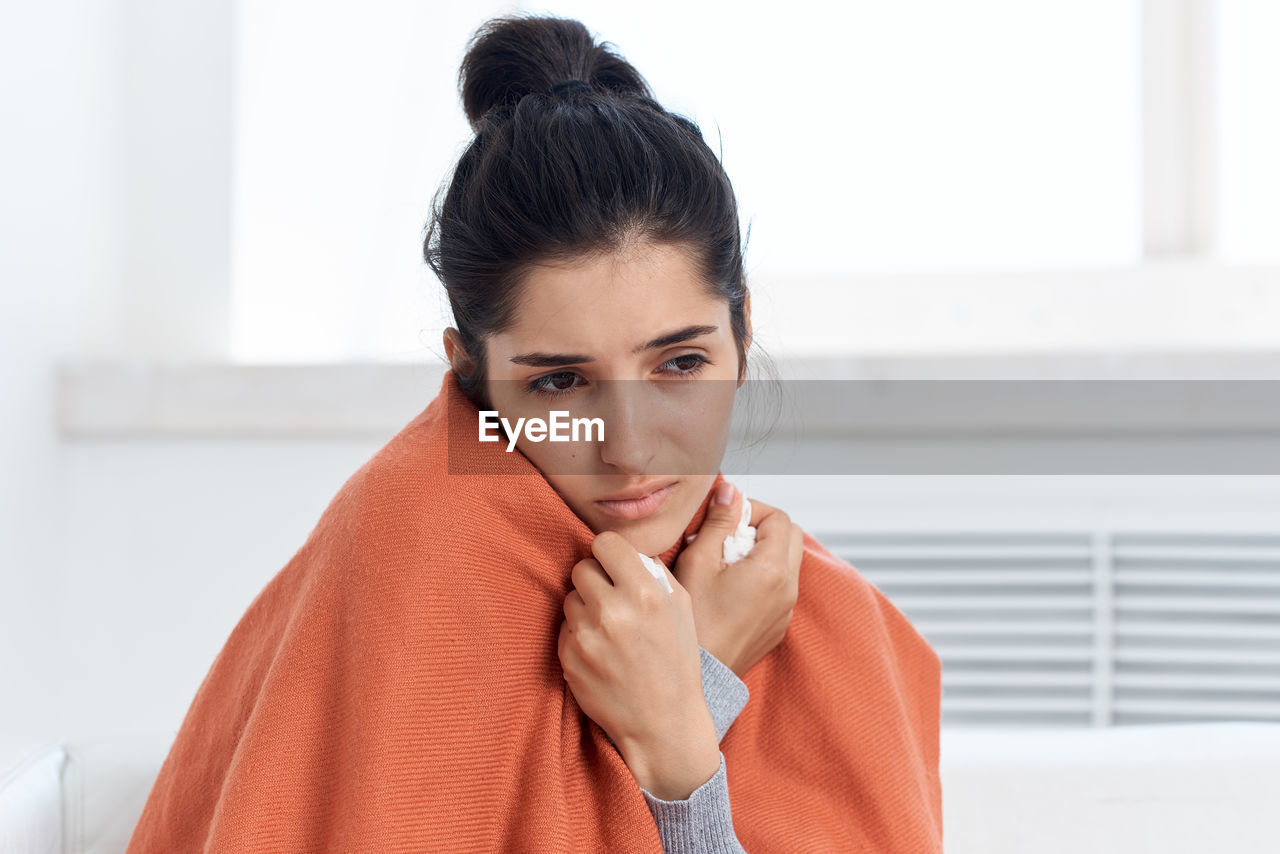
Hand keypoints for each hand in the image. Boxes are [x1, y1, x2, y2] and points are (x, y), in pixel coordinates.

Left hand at [558, 531, 720, 799]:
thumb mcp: (681, 607)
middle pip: (582, 568)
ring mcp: (587, 636)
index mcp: (645, 593)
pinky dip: (578, 634)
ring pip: (570, 597)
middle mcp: (613, 612)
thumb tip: (626, 549)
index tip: (615, 565)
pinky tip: (601, 651)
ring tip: (609, 629)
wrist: (662, 722)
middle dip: (596, 580)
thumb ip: (653, 571)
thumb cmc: (675, 660)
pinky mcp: (568, 658)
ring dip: (585, 607)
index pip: (605, 543)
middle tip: (613, 599)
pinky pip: (564, 628)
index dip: (610, 553)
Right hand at [674, 483, 802, 677]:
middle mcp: (788, 589)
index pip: (779, 518)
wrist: (701, 674)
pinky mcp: (778, 626)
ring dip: (763, 551)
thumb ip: (718, 522)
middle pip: (791, 537)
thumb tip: (730, 492)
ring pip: (788, 562)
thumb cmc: (693, 620)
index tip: (726, 518)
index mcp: (771, 570)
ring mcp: (786, 610)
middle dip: (762, 527)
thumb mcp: (698, 562)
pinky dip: (763, 576)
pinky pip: (781, 588)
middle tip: (728, 536)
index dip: (752, 509)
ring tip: (726, 563)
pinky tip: (731, 588)